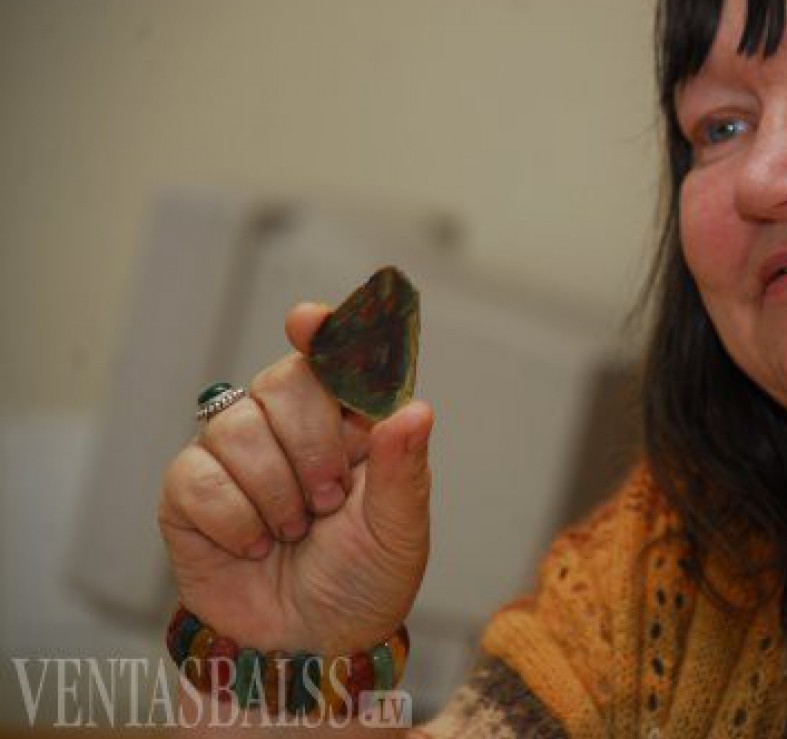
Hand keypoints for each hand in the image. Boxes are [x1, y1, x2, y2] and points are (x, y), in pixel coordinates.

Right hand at [159, 303, 433, 654]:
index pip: (334, 357)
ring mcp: (236, 454)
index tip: (308, 322)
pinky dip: (234, 520)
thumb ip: (403, 469)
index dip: (322, 333)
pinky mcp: (190, 491)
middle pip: (284, 381)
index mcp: (350, 424)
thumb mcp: (400, 532)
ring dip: (276, 491)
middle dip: (312, 445)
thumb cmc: (364, 583)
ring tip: (296, 531)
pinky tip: (255, 545)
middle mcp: (291, 427)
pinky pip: (196, 475)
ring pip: (238, 426)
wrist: (309, 646)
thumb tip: (416, 407)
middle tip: (330, 500)